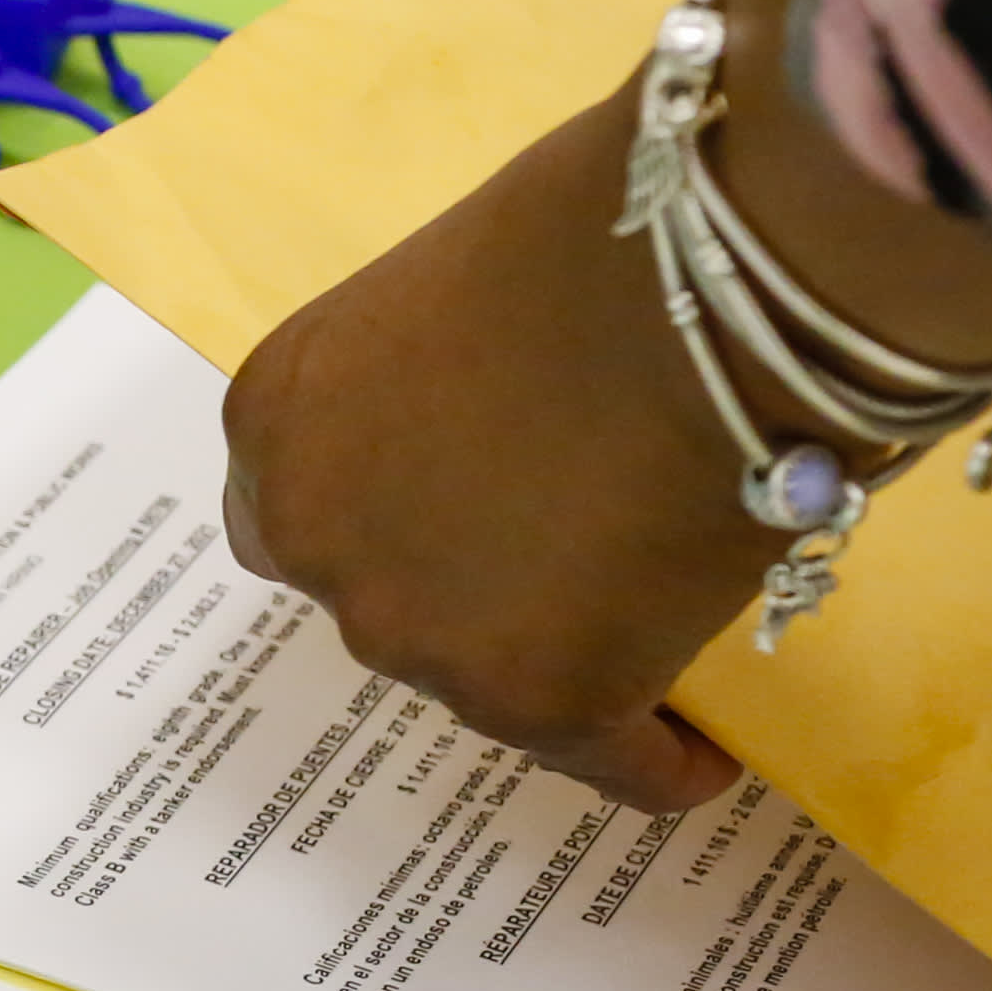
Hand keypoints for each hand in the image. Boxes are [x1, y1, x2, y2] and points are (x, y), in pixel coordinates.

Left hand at [216, 0, 991, 806]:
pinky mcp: (539, 698)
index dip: (396, 522)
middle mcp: (315, 540)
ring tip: (658, 616)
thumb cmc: (604, 228)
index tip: (469, 526)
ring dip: (560, 656)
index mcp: (277, 419)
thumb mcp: (455, 291)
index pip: (307, 513)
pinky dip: (655, 761)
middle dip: (466, 590)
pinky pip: (607, 762)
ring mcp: (416, 632)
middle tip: (570, 563)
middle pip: (390, 602)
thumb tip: (504, 425)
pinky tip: (702, 753)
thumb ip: (439, 381)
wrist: (715, 271)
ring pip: (491, 682)